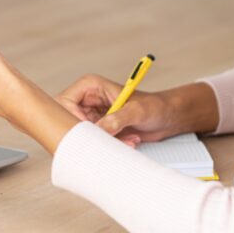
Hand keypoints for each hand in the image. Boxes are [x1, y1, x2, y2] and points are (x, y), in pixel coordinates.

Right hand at [56, 73, 176, 145]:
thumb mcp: (136, 110)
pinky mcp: (100, 129)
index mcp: (90, 86)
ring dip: (103, 141)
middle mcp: (87, 100)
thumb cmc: (154, 105)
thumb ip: (117, 119)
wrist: (168, 117)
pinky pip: (94, 142)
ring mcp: (93, 116)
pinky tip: (128, 140)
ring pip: (83, 135)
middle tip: (108, 138)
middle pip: (69, 120)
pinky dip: (109, 146)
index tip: (90, 131)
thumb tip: (99, 130)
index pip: (65, 102)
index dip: (73, 119)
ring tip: (127, 138)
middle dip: (89, 134)